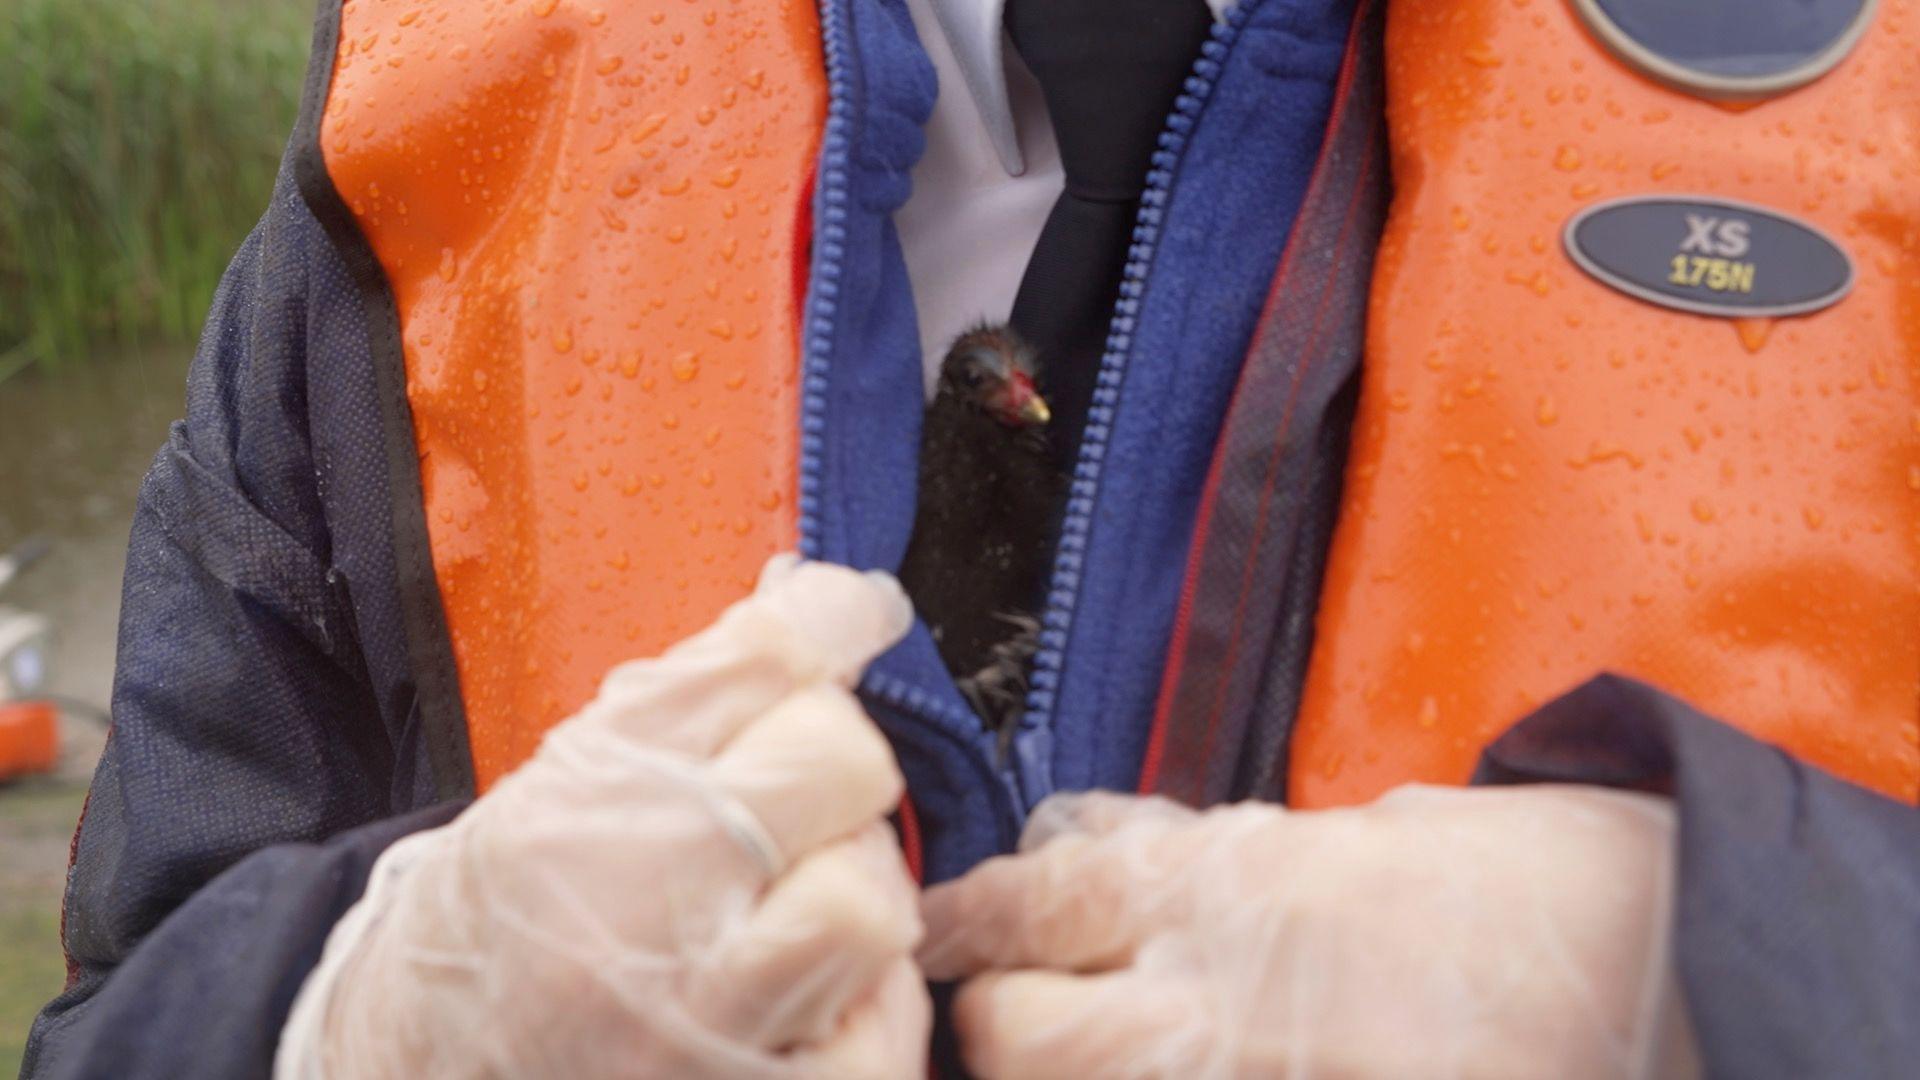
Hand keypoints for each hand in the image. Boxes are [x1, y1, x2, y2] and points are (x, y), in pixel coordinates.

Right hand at [280, 555, 927, 1077]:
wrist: (423, 1070)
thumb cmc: (507, 918)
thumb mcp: (568, 774)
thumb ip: (700, 689)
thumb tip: (832, 606)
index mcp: (590, 793)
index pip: (766, 659)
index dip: (833, 618)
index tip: (852, 617)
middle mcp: (640, 905)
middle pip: (841, 762)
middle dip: (836, 761)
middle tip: (800, 792)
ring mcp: (699, 1023)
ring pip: (869, 898)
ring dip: (855, 883)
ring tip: (797, 900)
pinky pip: (882, 1032)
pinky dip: (867, 1004)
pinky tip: (808, 997)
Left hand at [921, 785, 1696, 1078]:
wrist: (1679, 978)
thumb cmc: (1544, 885)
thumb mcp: (1374, 829)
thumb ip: (1230, 851)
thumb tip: (1117, 852)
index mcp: (1237, 882)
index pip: (1037, 899)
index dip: (973, 919)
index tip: (944, 930)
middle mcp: (1220, 999)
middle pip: (1017, 1033)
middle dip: (998, 1024)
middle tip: (1012, 1015)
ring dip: (1061, 1079)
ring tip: (1095, 1056)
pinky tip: (1182, 1076)